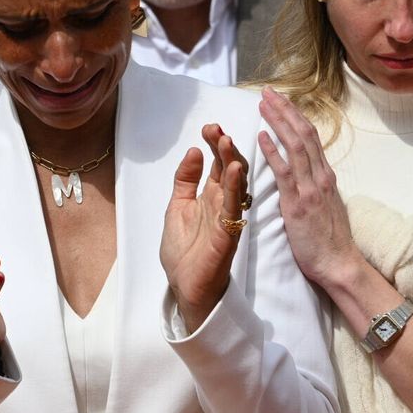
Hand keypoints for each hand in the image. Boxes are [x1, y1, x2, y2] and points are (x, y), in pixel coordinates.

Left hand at [159, 123, 248, 332]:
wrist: (185, 285)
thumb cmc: (184, 250)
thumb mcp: (177, 206)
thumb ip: (185, 180)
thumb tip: (193, 151)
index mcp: (211, 196)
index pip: (217, 163)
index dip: (214, 144)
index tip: (209, 127)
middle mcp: (222, 202)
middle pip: (228, 168)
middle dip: (223, 147)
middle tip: (216, 128)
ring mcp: (227, 215)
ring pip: (235, 183)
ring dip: (231, 161)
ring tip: (226, 140)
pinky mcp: (228, 231)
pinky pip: (233, 205)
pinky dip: (233, 186)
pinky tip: (232, 169)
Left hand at [257, 88, 362, 288]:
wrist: (339, 264)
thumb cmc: (330, 241)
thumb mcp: (325, 206)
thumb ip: (315, 188)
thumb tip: (305, 176)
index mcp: (325, 176)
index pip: (310, 137)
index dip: (295, 116)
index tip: (281, 100)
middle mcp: (320, 176)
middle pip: (303, 133)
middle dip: (285, 109)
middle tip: (268, 91)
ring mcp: (311, 188)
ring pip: (295, 145)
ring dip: (278, 121)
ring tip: (263, 104)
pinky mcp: (299, 203)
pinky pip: (285, 172)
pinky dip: (273, 151)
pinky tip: (262, 136)